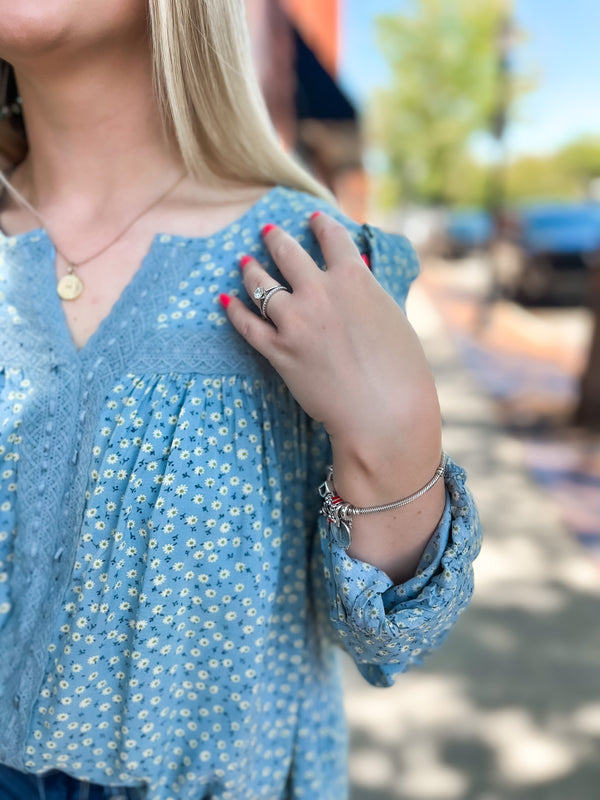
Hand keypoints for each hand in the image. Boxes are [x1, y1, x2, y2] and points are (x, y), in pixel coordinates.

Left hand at [221, 212, 444, 577]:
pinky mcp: (279, 351)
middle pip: (288, 253)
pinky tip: (225, 300)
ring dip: (251, 269)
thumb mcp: (392, 317)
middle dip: (276, 238)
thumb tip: (357, 285)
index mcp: (355, 279)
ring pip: (261, 284)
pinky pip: (247, 325)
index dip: (321, 224)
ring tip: (244, 261)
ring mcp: (295, 321)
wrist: (384, 412)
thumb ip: (367, 296)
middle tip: (268, 231)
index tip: (313, 218)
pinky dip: (234, 310)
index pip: (332, 238)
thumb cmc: (402, 371)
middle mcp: (320, 292)